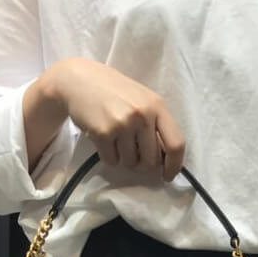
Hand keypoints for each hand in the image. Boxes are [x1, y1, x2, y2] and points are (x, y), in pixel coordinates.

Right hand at [50, 57, 185, 181]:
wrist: (81, 80)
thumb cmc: (116, 93)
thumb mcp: (143, 101)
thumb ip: (157, 125)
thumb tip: (166, 159)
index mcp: (158, 106)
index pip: (176, 144)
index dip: (174, 166)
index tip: (167, 176)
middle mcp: (142, 115)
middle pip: (152, 161)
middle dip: (143, 164)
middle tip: (133, 153)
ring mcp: (122, 124)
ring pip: (131, 163)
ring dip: (124, 159)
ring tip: (116, 140)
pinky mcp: (103, 133)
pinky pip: (112, 161)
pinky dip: (109, 156)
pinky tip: (104, 140)